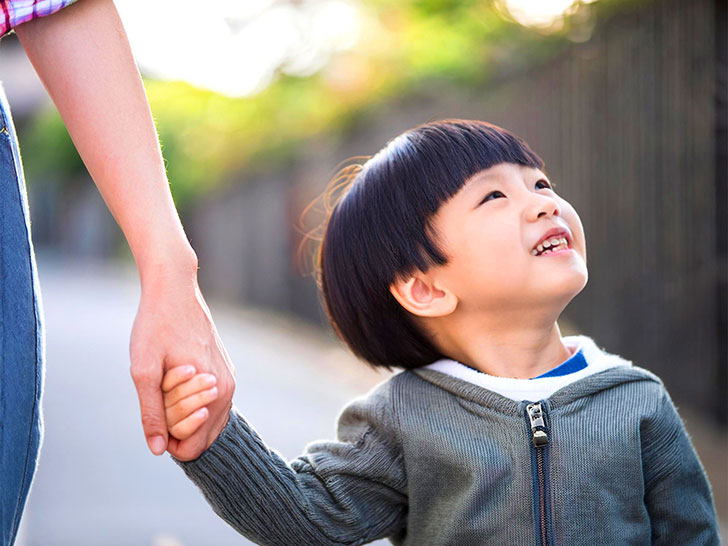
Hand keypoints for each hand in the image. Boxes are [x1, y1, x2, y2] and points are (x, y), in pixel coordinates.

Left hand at [130, 265, 235, 461]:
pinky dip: (190, 399)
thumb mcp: (144, 370)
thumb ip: (152, 412)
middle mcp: (227, 391)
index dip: (164, 438)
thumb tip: (158, 449)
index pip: (191, 447)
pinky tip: (176, 373)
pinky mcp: (224, 371)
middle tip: (158, 390)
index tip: (152, 407)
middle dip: (174, 426)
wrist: (175, 289)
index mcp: (213, 394)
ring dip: (182, 412)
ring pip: (205, 420)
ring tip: (166, 381)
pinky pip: (209, 403)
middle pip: (200, 437)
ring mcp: (228, 381)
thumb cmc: (156, 326)